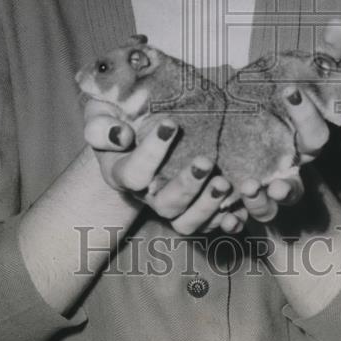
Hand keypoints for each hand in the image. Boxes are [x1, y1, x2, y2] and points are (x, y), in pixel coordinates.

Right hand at [83, 99, 247, 235]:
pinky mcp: (194, 208)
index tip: (170, 123)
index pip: (134, 174)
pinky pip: (210, 226)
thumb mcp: (101, 113)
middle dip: (187, 186)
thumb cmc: (118, 118)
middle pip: (165, 205)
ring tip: (225, 183)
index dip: (151, 153)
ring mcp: (171, 205)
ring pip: (187, 223)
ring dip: (208, 206)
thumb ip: (101, 125)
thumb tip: (121, 135)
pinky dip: (226, 222)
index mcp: (122, 173)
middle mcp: (146, 195)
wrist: (133, 130)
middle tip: (206, 161)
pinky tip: (239, 210)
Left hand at [238, 18, 340, 222]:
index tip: (289, 90)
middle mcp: (292, 167)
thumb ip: (318, 59)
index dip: (307, 113)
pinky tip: (225, 215)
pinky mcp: (241, 205)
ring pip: (275, 205)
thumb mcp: (291, 79)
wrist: (237, 139)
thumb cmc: (273, 108)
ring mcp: (268, 189)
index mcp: (304, 140)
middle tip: (273, 154)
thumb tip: (338, 21)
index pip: (316, 130)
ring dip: (266, 200)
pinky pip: (241, 219)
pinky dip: (235, 219)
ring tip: (250, 186)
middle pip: (299, 173)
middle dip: (288, 167)